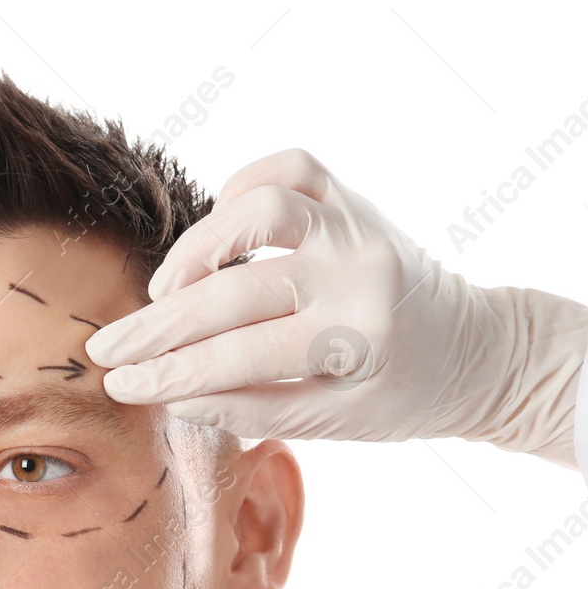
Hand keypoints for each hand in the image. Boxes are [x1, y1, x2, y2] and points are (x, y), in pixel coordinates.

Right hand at [85, 148, 587, 462]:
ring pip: (258, 209)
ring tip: (163, 293)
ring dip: (197, 250)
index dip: (170, 374)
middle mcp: (360, 271)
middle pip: (235, 289)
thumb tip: (173, 399)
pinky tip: (216, 235)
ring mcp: (357, 224)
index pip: (240, 356)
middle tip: (109, 347)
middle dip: (160, 324)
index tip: (119, 385)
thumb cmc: (403, 397)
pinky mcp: (352, 197)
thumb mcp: (336, 421)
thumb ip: (256, 410)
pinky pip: (287, 167)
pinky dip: (241, 189)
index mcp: (360, 338)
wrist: (478, 350)